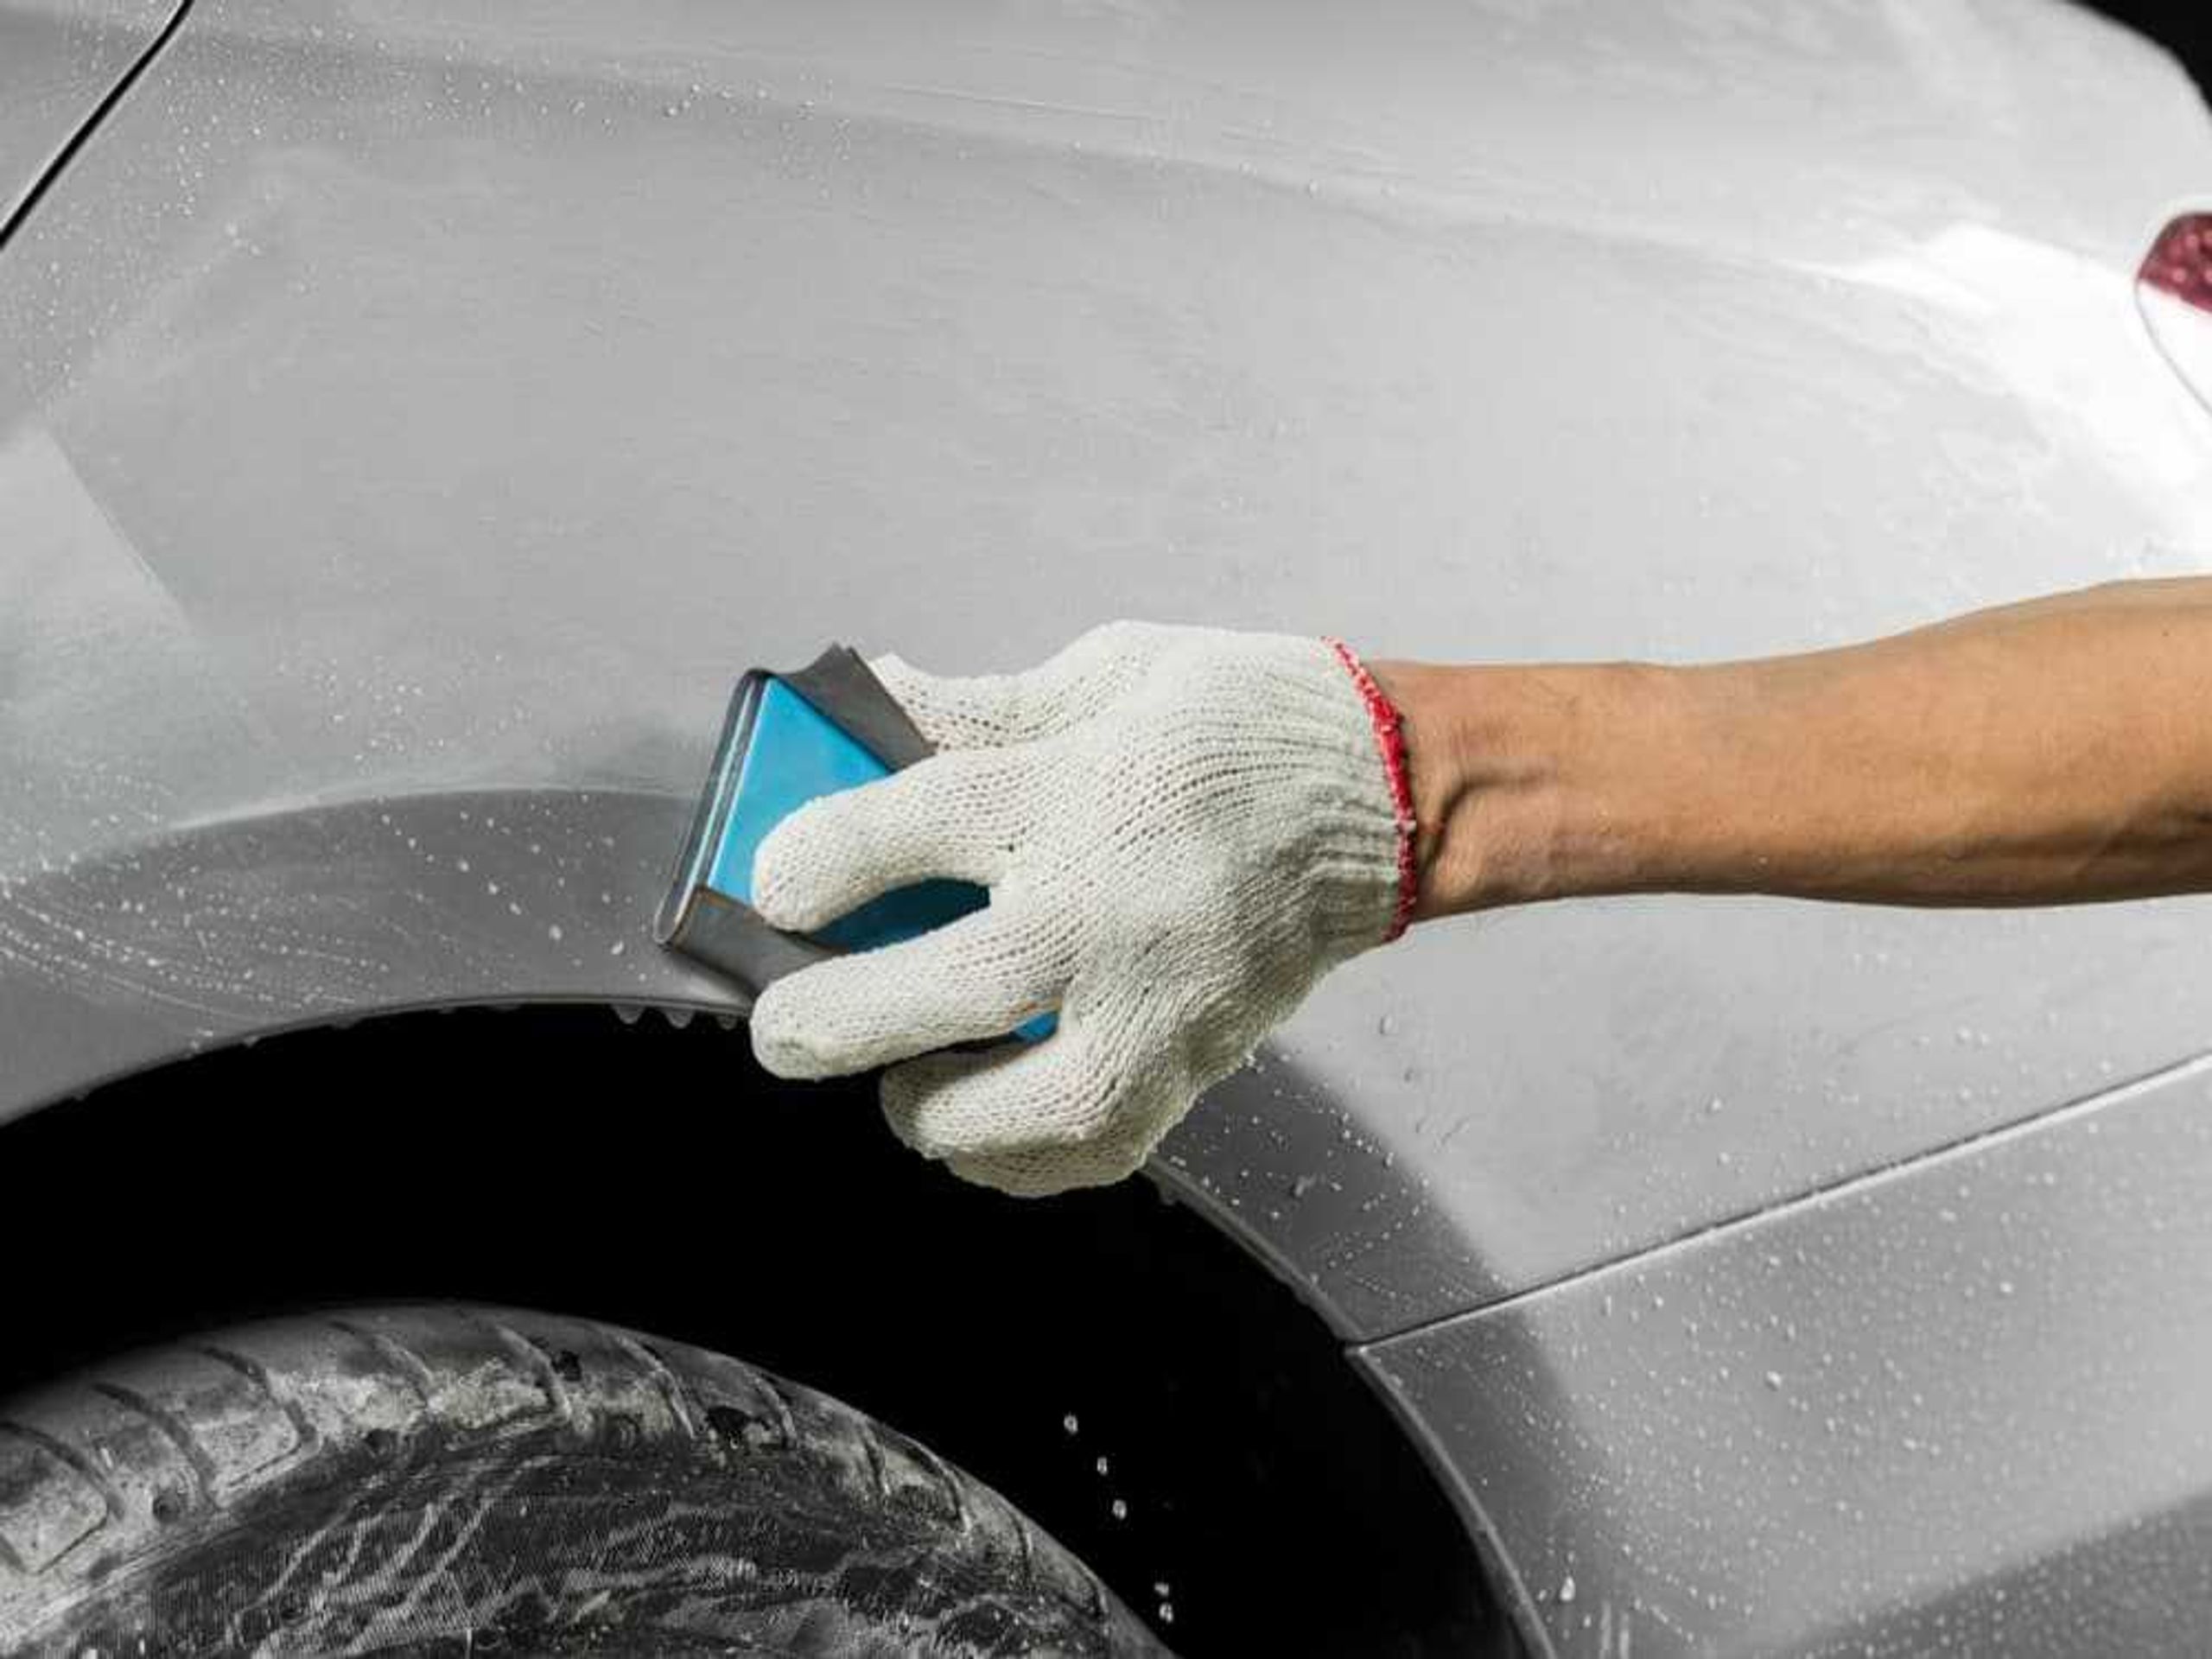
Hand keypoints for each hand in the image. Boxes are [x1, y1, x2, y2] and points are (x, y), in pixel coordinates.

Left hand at [746, 621, 1416, 1195]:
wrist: (1387, 795)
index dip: (812, 862)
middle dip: (833, 1019)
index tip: (775, 883)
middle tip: (784, 1033)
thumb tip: (870, 702)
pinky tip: (981, 1127)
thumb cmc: (1241, 725)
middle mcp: (1115, 903)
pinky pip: (1095, 1146)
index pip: (909, 828)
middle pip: (946, 983)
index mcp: (1082, 785)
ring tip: (903, 1085)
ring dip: (933, 1112)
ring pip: (1023, 1104)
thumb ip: (978, 710)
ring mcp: (1161, 996)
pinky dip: (1019, 1158)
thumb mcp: (1103, 675)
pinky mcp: (1197, 1058)